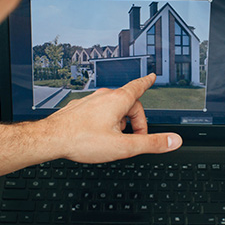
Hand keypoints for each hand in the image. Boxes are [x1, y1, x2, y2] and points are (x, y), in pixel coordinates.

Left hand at [44, 74, 181, 162]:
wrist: (51, 139)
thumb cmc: (82, 140)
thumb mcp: (123, 147)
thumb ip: (151, 143)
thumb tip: (173, 140)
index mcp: (117, 101)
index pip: (138, 87)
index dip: (147, 83)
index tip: (151, 77)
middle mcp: (103, 97)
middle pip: (128, 104)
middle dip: (135, 121)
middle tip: (135, 139)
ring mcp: (89, 102)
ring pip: (112, 108)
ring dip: (119, 122)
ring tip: (114, 140)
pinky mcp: (78, 109)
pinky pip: (98, 112)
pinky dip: (104, 122)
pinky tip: (98, 136)